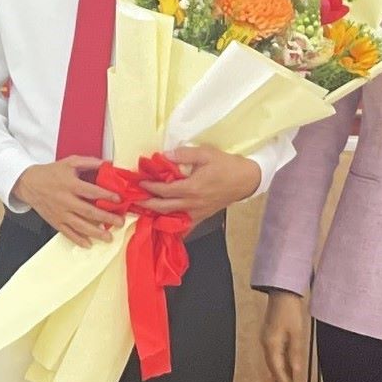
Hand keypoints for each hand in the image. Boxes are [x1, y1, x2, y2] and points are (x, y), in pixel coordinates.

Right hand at [11, 156, 123, 246]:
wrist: (30, 183)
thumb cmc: (52, 172)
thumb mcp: (70, 162)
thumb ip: (89, 162)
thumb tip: (107, 163)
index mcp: (70, 184)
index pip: (91, 191)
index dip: (106, 195)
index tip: (119, 199)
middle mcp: (66, 200)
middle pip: (88, 211)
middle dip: (106, 218)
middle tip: (120, 222)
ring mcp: (60, 213)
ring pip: (80, 225)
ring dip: (96, 233)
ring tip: (109, 237)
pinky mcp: (55, 221)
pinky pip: (68, 233)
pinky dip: (78, 240)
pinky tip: (89, 244)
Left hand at [138, 145, 260, 223]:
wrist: (246, 180)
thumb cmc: (226, 165)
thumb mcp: (206, 153)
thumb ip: (184, 154)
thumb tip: (164, 155)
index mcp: (191, 188)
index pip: (164, 190)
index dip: (150, 187)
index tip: (140, 183)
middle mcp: (192, 203)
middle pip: (164, 207)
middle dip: (147, 205)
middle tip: (135, 201)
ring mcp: (198, 212)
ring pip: (172, 218)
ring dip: (157, 216)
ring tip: (144, 212)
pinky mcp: (203, 216)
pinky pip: (186, 226)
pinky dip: (174, 228)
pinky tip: (165, 227)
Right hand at [260, 290, 306, 381]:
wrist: (281, 291)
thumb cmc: (289, 310)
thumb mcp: (296, 333)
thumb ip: (295, 353)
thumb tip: (295, 371)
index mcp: (271, 344)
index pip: (277, 369)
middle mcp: (265, 342)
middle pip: (272, 365)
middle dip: (280, 378)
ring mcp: (265, 336)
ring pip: (271, 359)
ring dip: (279, 370)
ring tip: (287, 381)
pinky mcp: (268, 331)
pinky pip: (272, 351)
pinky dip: (278, 360)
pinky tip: (284, 363)